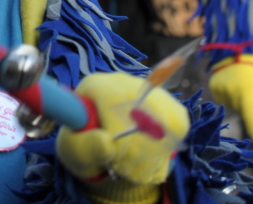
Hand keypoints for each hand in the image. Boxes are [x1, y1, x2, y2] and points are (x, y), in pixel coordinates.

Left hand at [57, 73, 189, 187]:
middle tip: (125, 170)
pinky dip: (166, 150)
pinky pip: (178, 126)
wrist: (104, 147)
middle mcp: (124, 82)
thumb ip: (85, 147)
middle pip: (144, 109)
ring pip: (165, 120)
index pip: (113, 97)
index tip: (117, 155)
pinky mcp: (170, 104)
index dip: (119, 129)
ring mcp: (149, 91)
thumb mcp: (75, 150)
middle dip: (137, 148)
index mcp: (95, 86)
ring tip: (134, 170)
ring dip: (152, 154)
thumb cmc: (84, 145)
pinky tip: (148, 159)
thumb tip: (107, 143)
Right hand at [208, 54, 252, 144]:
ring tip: (246, 87)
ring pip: (235, 106)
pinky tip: (235, 85)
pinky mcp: (213, 86)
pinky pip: (226, 99)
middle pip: (243, 113)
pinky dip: (232, 97)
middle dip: (252, 114)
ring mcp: (220, 89)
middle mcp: (231, 92)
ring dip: (242, 103)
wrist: (237, 46)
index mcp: (247, 90)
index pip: (251, 118)